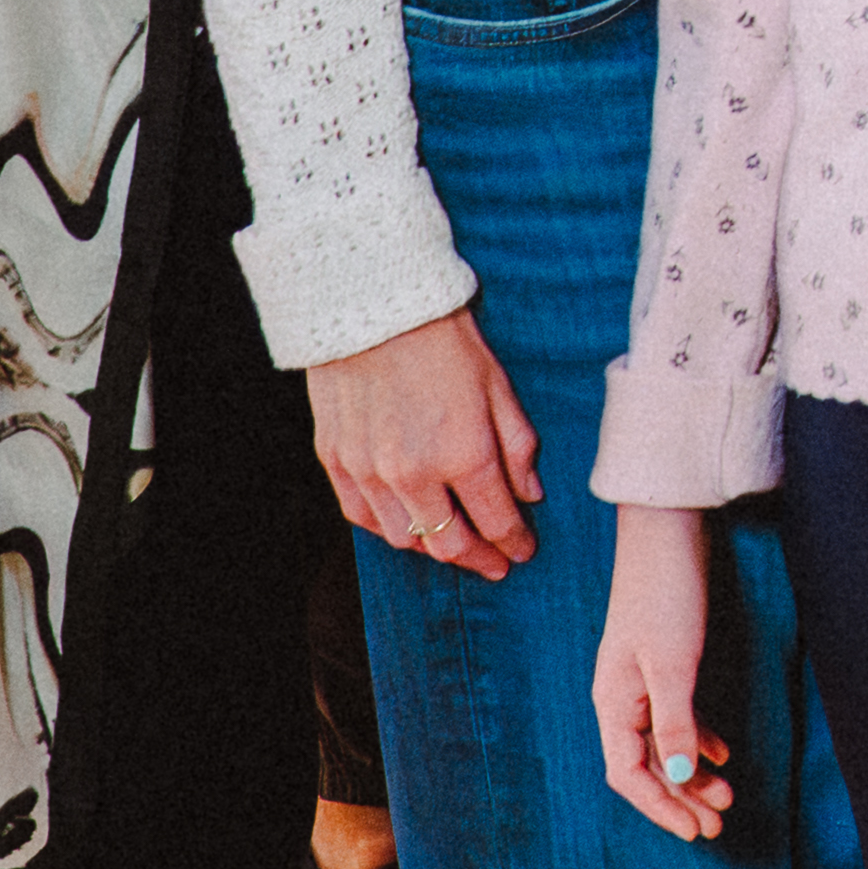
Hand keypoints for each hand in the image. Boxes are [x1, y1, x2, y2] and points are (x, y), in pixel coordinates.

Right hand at [309, 304, 539, 575]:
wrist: (372, 306)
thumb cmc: (443, 339)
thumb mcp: (498, 387)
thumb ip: (517, 447)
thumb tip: (530, 494)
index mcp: (464, 455)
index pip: (496, 523)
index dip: (515, 543)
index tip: (524, 549)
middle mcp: (414, 474)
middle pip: (449, 545)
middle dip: (478, 558)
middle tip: (493, 562)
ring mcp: (369, 471)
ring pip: (403, 538)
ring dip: (432, 545)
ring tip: (451, 539)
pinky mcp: (337, 460)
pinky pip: (362, 516)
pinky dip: (388, 526)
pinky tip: (406, 520)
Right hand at [591, 501, 736, 840]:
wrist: (668, 533)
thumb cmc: (666, 595)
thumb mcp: (674, 664)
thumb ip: (676, 721)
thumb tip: (683, 776)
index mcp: (613, 702)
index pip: (629, 775)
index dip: (661, 808)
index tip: (694, 832)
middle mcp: (622, 698)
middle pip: (648, 766)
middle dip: (681, 800)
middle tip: (717, 827)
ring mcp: (642, 681)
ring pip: (666, 744)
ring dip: (694, 775)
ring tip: (727, 798)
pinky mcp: (665, 664)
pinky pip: (677, 717)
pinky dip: (699, 738)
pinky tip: (722, 755)